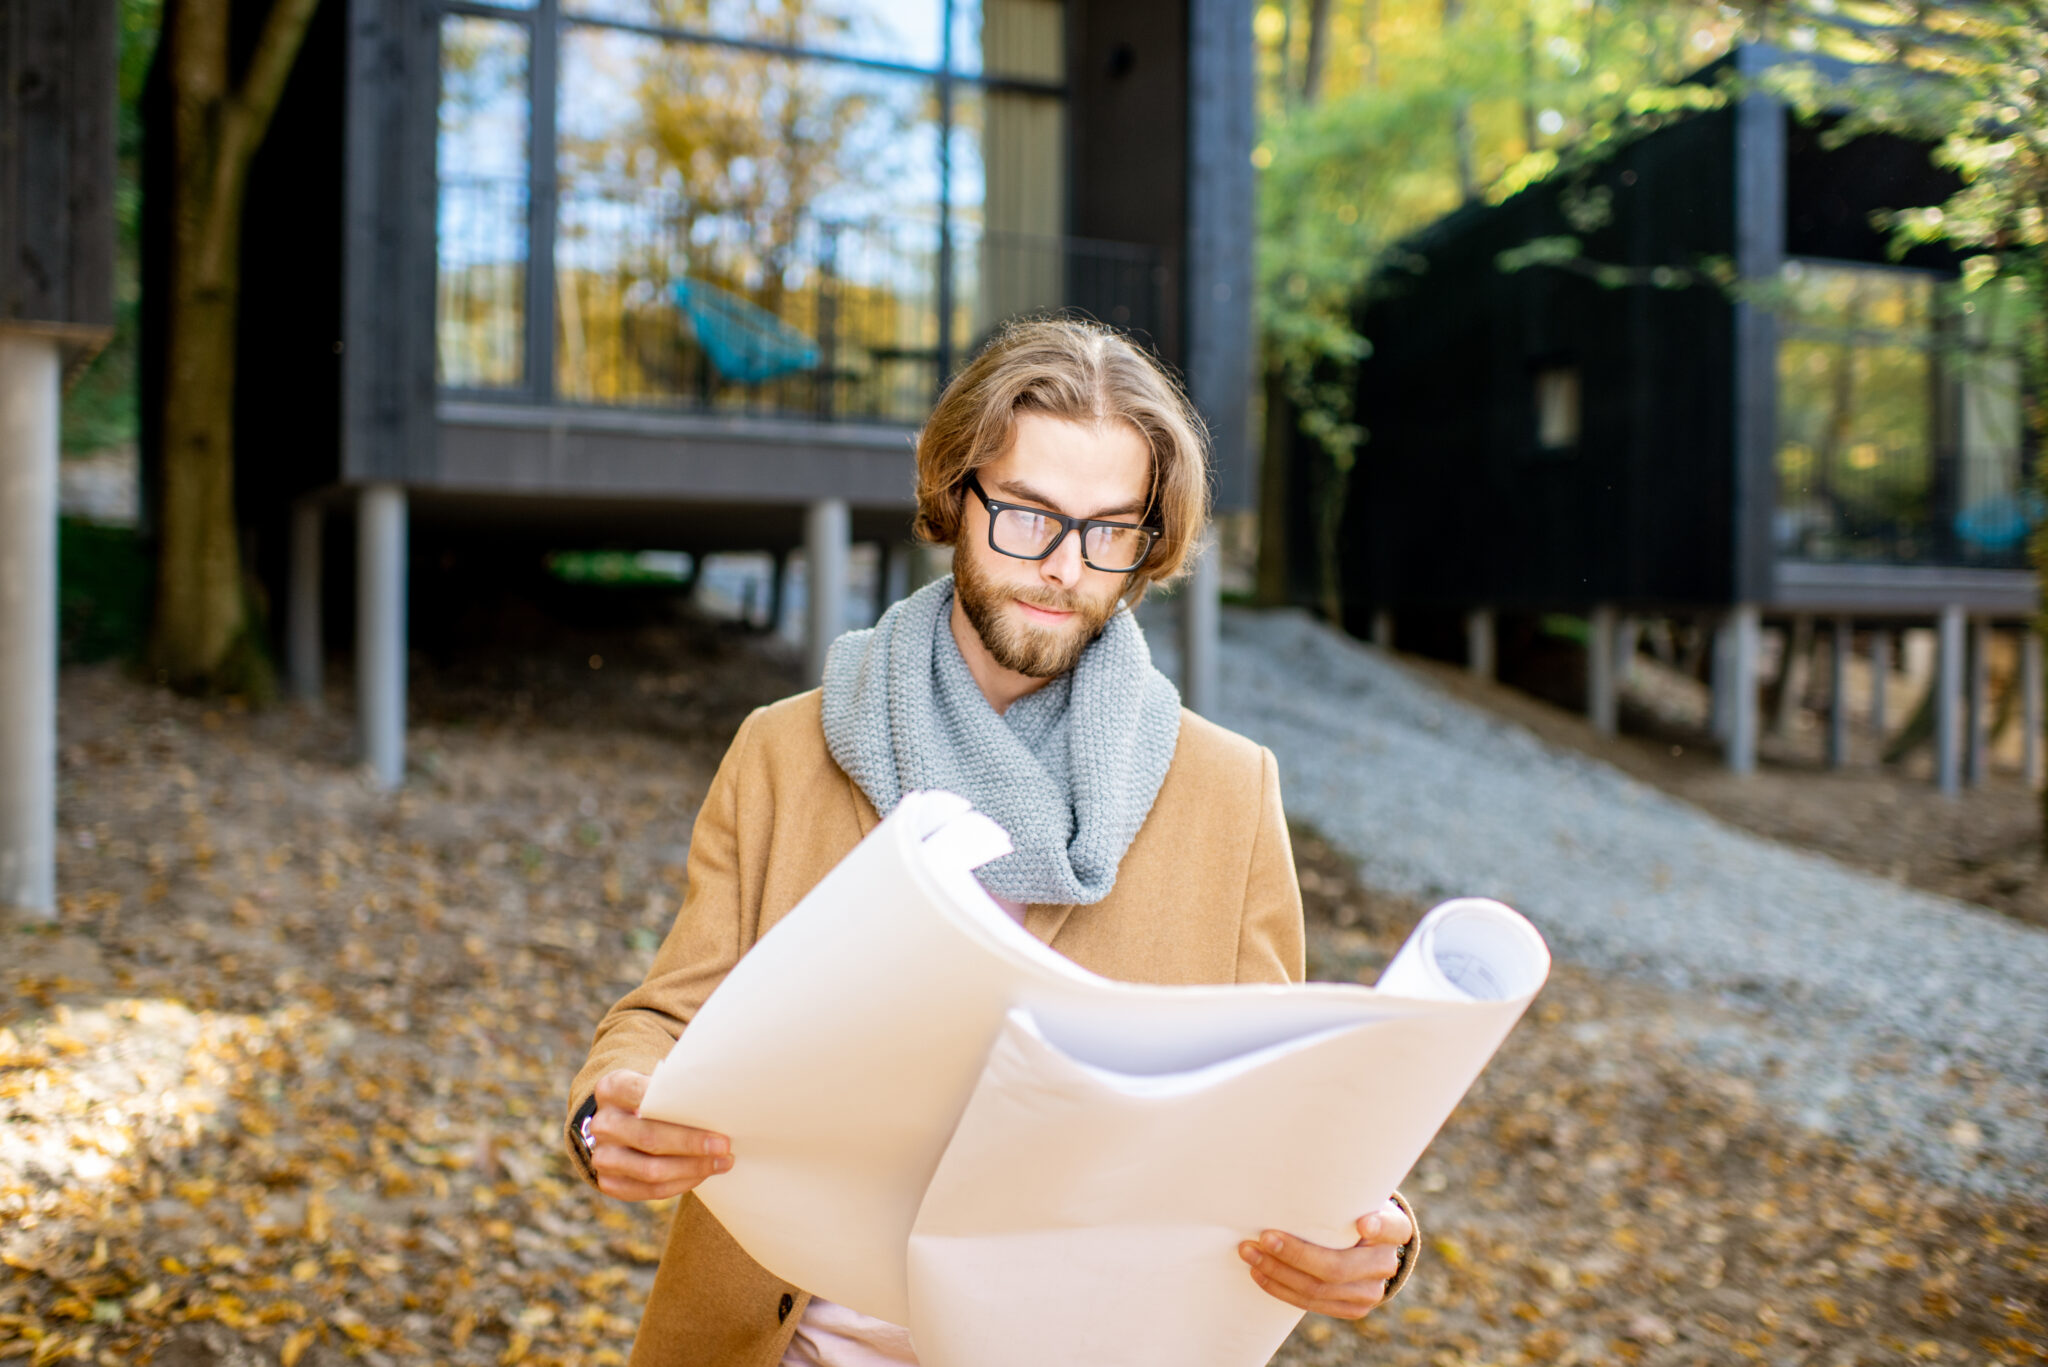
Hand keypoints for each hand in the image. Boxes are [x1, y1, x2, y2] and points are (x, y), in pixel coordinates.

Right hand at [587, 1069, 733, 1201]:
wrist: (623, 1120)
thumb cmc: (653, 1097)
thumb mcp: (658, 1082)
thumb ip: (677, 1087)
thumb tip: (718, 1097)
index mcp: (612, 1088)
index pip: (642, 1093)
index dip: (677, 1105)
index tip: (713, 1112)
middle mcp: (601, 1123)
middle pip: (649, 1137)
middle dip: (691, 1143)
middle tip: (724, 1145)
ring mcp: (601, 1155)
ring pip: (651, 1170)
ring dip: (692, 1168)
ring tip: (722, 1162)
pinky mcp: (608, 1182)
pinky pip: (649, 1190)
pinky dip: (681, 1184)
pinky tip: (702, 1174)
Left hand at [1238, 1198, 1414, 1319]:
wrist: (1366, 1246)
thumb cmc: (1349, 1209)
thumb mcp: (1354, 1196)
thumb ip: (1338, 1192)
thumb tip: (1291, 1173)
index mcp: (1395, 1229)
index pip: (1392, 1227)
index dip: (1379, 1227)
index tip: (1363, 1223)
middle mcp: (1387, 1263)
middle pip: (1338, 1266)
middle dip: (1295, 1254)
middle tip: (1263, 1238)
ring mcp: (1371, 1291)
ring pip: (1320, 1289)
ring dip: (1278, 1273)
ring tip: (1250, 1254)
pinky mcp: (1353, 1308)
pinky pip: (1313, 1303)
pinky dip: (1282, 1289)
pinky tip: (1260, 1273)